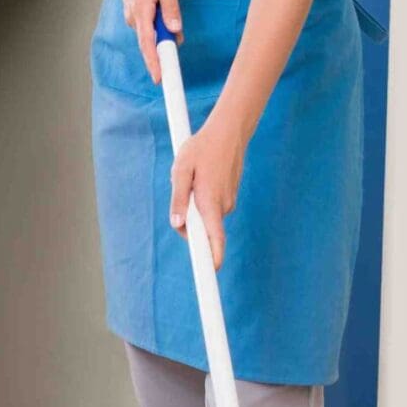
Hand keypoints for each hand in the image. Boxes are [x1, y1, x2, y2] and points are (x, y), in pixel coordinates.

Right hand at [110, 0, 180, 81]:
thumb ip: (171, 7)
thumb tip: (175, 30)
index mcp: (142, 10)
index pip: (148, 44)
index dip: (154, 63)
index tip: (160, 79)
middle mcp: (134, 17)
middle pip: (150, 43)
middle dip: (164, 48)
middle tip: (177, 46)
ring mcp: (132, 15)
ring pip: (151, 33)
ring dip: (163, 30)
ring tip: (168, 8)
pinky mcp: (134, 12)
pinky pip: (149, 25)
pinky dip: (158, 24)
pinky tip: (163, 8)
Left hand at [170, 117, 243, 268]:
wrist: (228, 132)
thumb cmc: (201, 149)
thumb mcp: (181, 170)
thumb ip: (178, 198)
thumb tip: (177, 223)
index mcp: (210, 203)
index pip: (215, 240)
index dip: (213, 260)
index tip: (210, 274)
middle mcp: (222, 206)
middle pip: (203, 230)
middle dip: (188, 221)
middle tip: (182, 190)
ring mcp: (228, 202)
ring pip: (206, 216)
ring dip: (195, 206)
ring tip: (193, 177)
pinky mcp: (229, 197)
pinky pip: (212, 207)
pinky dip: (203, 199)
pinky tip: (202, 177)